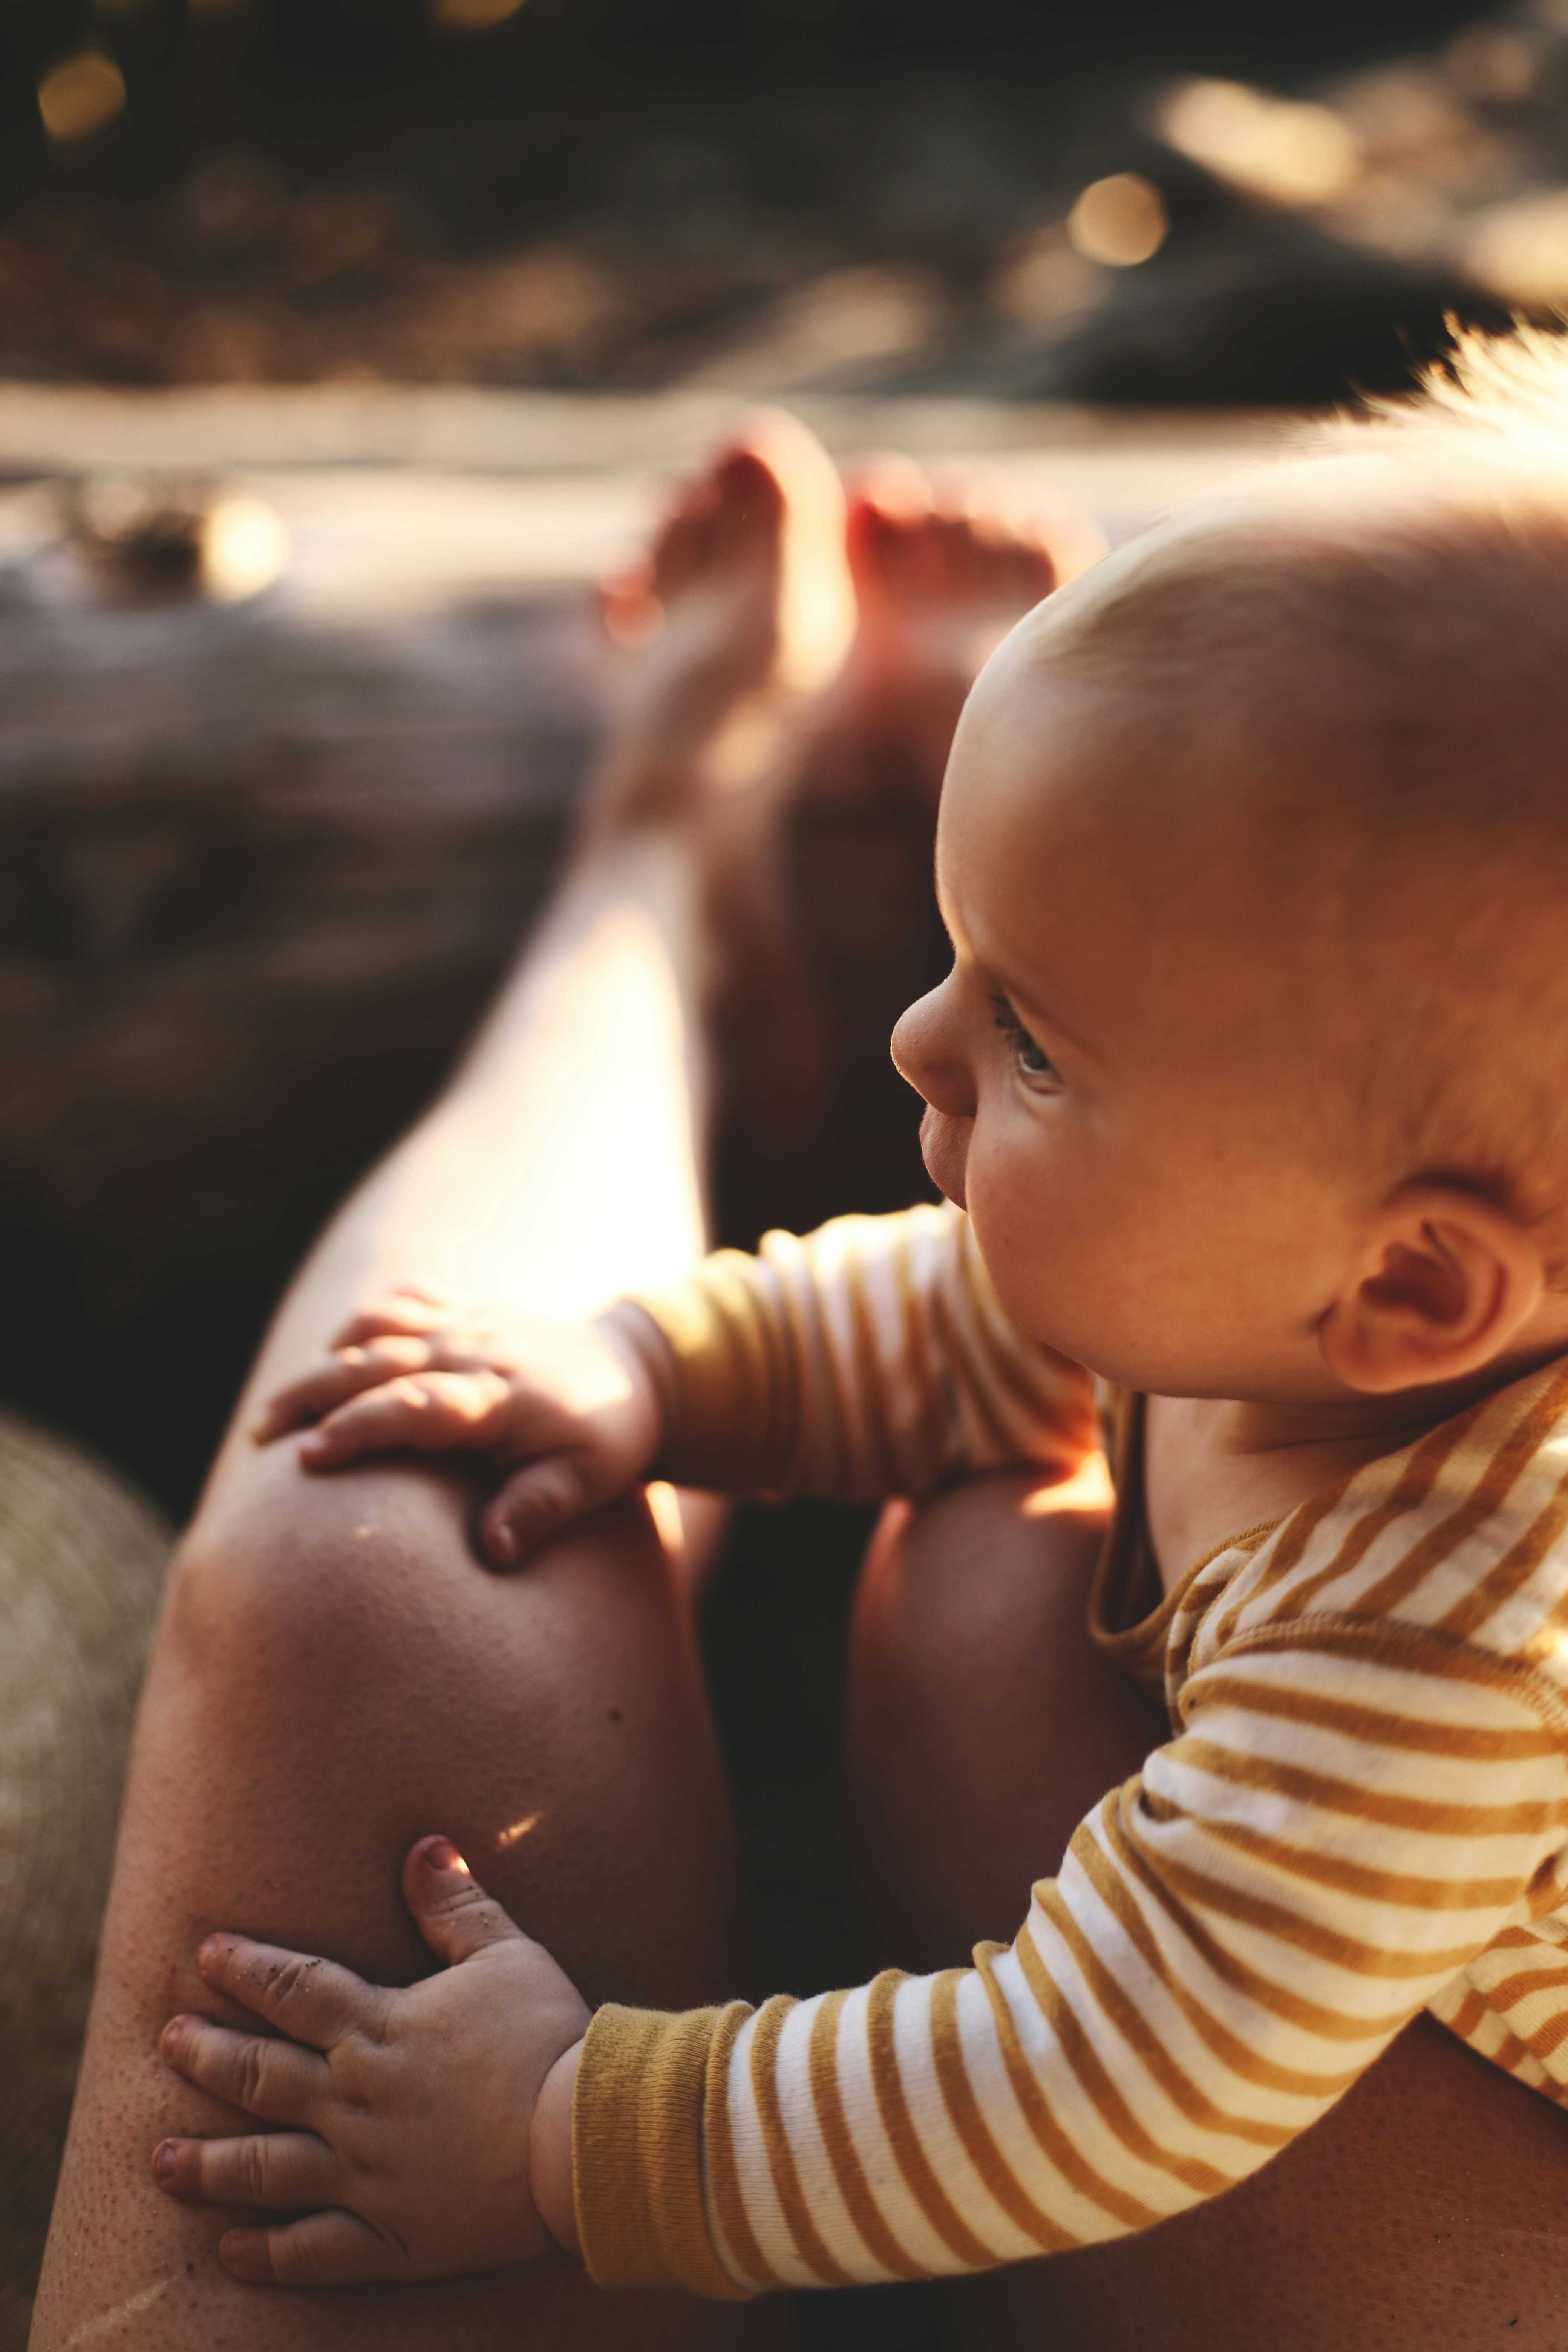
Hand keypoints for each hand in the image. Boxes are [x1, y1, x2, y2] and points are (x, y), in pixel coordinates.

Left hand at [152, 1837, 586, 2285]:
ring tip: (161, 2160)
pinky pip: (313, 2252)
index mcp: (380, 2031)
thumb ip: (457, 1905)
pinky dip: (267, 2254)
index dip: (248, 1969)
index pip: (296, 1989)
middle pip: (262, 2074)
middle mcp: (356, 2102)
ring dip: (209, 2163)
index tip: (205, 1955)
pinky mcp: (390, 2238)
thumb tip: (422, 1847)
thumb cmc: (547, 2037)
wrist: (581, 2135)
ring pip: (268, 2169)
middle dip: (208, 2056)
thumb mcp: (507, 1954)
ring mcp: (366, 2176)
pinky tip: (227, 2249)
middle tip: (166, 2043)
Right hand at [253, 1291, 673, 1565]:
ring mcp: (466, 1325)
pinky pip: (403, 1299)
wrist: (638, 1374)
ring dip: (324, 1361)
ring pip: (377, 1328)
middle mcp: (473, 1351)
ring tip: (278, 1408)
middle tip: (262, 1437)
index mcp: (497, 1396)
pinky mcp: (464, 1312)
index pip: (413, 1406)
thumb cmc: (605, 1440)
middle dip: (313, 1395)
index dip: (359, 1428)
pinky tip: (335, 1352)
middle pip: (376, 1363)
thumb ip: (536, 1512)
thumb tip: (492, 1554)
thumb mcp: (586, 1483)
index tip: (309, 1457)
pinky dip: (364, 1319)